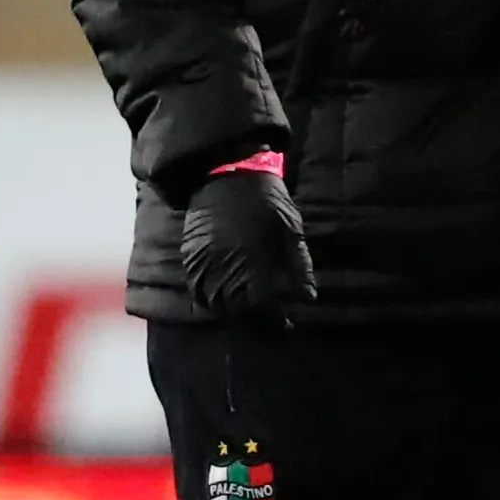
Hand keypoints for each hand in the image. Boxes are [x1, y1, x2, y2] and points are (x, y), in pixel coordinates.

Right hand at [179, 167, 315, 323]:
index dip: (275, 321)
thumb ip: (299, 267)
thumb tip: (309, 300)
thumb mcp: (291, 231)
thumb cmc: (266, 202)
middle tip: (272, 324)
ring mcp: (202, 263)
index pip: (260, 305)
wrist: (226, 174)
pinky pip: (196, 292)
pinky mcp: (190, 257)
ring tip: (252, 317)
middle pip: (236, 311)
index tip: (287, 325)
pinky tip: (227, 304)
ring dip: (234, 317)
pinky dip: (212, 304)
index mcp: (251, 259)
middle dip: (256, 323)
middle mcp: (222, 266)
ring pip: (214, 305)